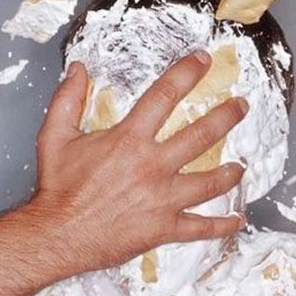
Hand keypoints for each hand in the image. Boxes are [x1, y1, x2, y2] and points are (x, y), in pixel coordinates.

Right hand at [32, 51, 248, 277]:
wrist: (57, 235)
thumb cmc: (58, 187)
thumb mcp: (54, 136)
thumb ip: (66, 99)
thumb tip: (77, 69)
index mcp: (130, 140)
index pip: (165, 95)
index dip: (187, 73)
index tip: (203, 60)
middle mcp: (153, 166)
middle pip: (200, 135)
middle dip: (226, 116)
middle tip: (241, 106)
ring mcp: (163, 199)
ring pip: (211, 182)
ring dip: (231, 172)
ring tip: (242, 164)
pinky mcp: (164, 228)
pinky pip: (202, 228)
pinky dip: (223, 226)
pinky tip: (237, 220)